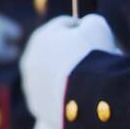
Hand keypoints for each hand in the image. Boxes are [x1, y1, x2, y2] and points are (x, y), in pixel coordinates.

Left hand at [20, 14, 115, 128]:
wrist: (88, 98)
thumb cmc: (93, 57)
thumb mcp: (98, 27)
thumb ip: (90, 21)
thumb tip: (88, 26)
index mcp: (41, 36)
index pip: (65, 26)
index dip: (84, 29)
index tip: (99, 39)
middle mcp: (30, 59)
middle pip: (56, 52)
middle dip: (75, 56)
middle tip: (97, 63)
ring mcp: (31, 85)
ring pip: (53, 77)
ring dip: (69, 77)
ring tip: (91, 83)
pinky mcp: (37, 107)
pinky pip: (53, 98)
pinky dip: (65, 97)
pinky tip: (81, 98)